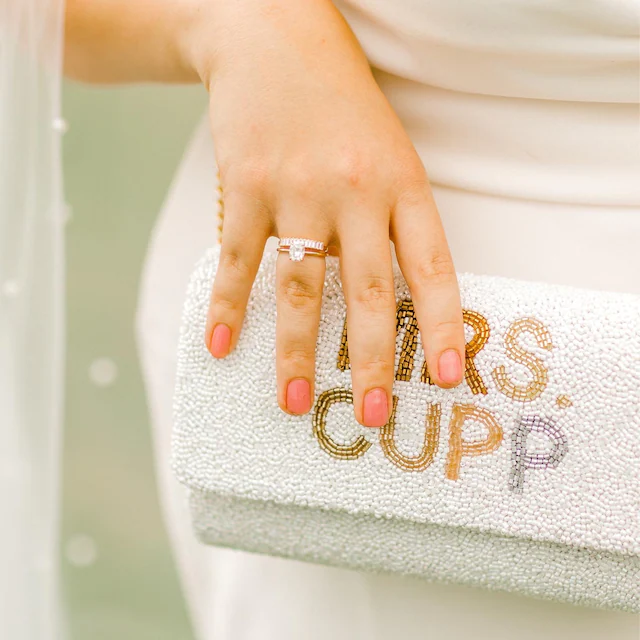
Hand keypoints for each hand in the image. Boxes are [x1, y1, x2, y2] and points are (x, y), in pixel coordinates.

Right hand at [195, 0, 464, 426]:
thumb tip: (396, 302)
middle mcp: (354, 191)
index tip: (448, 379)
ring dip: (295, 352)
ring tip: (295, 403)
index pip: (433, 266)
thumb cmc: (342, 106)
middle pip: (368, 291)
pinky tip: (220, 344)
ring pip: (299, 286)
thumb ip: (394, 220)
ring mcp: (296, 189)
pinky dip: (226, 305)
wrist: (275, 39)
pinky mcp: (245, 186)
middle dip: (372, 361)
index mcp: (403, 183)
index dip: (445, 326)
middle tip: (375, 417)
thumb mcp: (390, 151)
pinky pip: (236, 258)